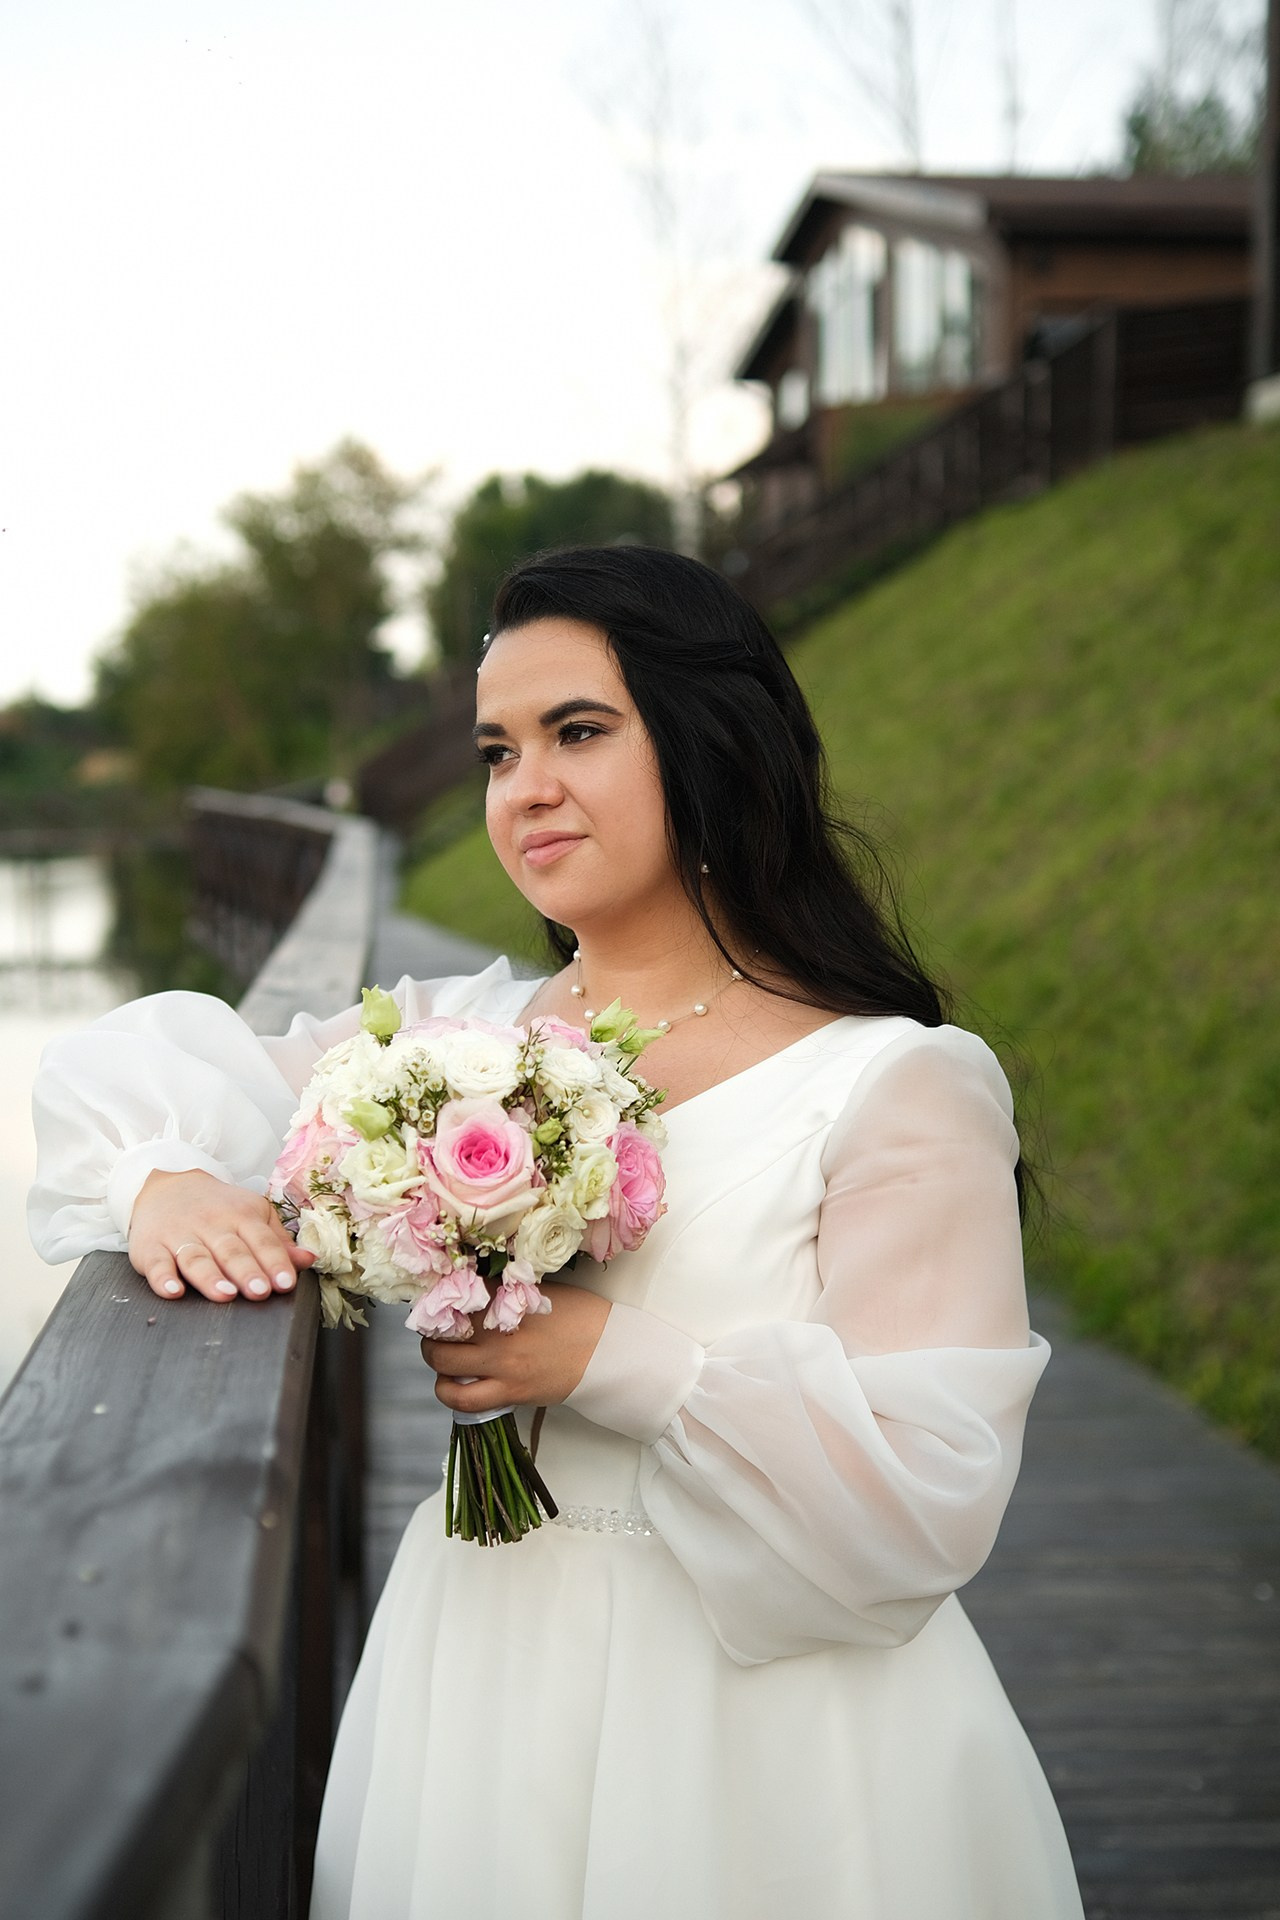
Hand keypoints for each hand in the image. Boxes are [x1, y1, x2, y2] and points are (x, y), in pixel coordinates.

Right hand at [128, 1167, 315, 1304]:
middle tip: (260, 1291)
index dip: (275, 1262)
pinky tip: (173, 1291)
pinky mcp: (151, 1247)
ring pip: (196, 1258)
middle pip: (231, 1251)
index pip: (262, 1240)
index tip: (285, 1283)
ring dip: (211, 1277)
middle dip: (247, 1271)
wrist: (167, 1184)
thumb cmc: (218, 1208)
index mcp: (241, 1216)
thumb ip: (278, 1241)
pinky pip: (157, 1264)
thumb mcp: (252, 1214)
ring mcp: (180, 1235)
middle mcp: (211, 1225)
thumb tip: (308, 1260)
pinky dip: (163, 1278)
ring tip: (225, 1294)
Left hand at [420, 1280, 609, 1415]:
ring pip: (444, 1364)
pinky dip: (450, 1392)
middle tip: (435, 1327)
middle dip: (431, 1327)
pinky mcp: (510, 1393)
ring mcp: (502, 1366)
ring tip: (441, 1354)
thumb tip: (474, 1292)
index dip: (442, 1294)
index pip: (458, 1293)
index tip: (439, 1296)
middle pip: (441, 1329)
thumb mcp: (540, 1292)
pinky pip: (464, 1400)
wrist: (608, 1352)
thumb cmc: (580, 1317)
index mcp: (508, 1301)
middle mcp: (498, 1333)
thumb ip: (505, 1292)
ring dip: (435, 1358)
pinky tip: (453, 1383)